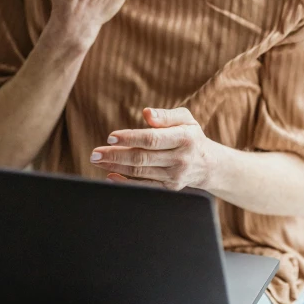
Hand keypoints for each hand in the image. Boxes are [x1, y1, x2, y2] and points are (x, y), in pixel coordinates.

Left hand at [90, 107, 215, 190]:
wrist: (208, 165)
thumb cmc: (191, 136)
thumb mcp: (185, 119)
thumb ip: (165, 115)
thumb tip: (146, 113)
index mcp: (184, 138)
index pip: (153, 139)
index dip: (130, 138)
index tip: (110, 137)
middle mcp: (180, 159)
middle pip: (143, 158)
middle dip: (116, 155)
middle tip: (95, 153)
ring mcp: (174, 177)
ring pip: (140, 172)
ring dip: (116, 167)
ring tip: (97, 160)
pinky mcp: (169, 189)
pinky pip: (144, 188)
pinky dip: (125, 183)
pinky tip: (110, 177)